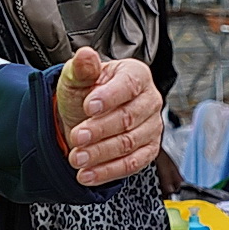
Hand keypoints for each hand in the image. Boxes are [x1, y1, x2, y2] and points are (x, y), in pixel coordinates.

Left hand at [55, 48, 162, 186]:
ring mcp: (152, 126)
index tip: (88, 107)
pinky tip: (87, 174)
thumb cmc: (85, 92)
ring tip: (76, 158)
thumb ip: (82, 68)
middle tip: (76, 137)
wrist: (84, 117)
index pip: (128, 84)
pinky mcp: (148, 150)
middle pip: (128, 117)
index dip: (108, 96)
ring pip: (129, 144)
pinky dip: (107, 171)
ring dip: (100, 154)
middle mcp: (149, 100)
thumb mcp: (76, 77)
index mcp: (136, 74)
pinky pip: (132, 164)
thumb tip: (85, 55)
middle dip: (99, 130)